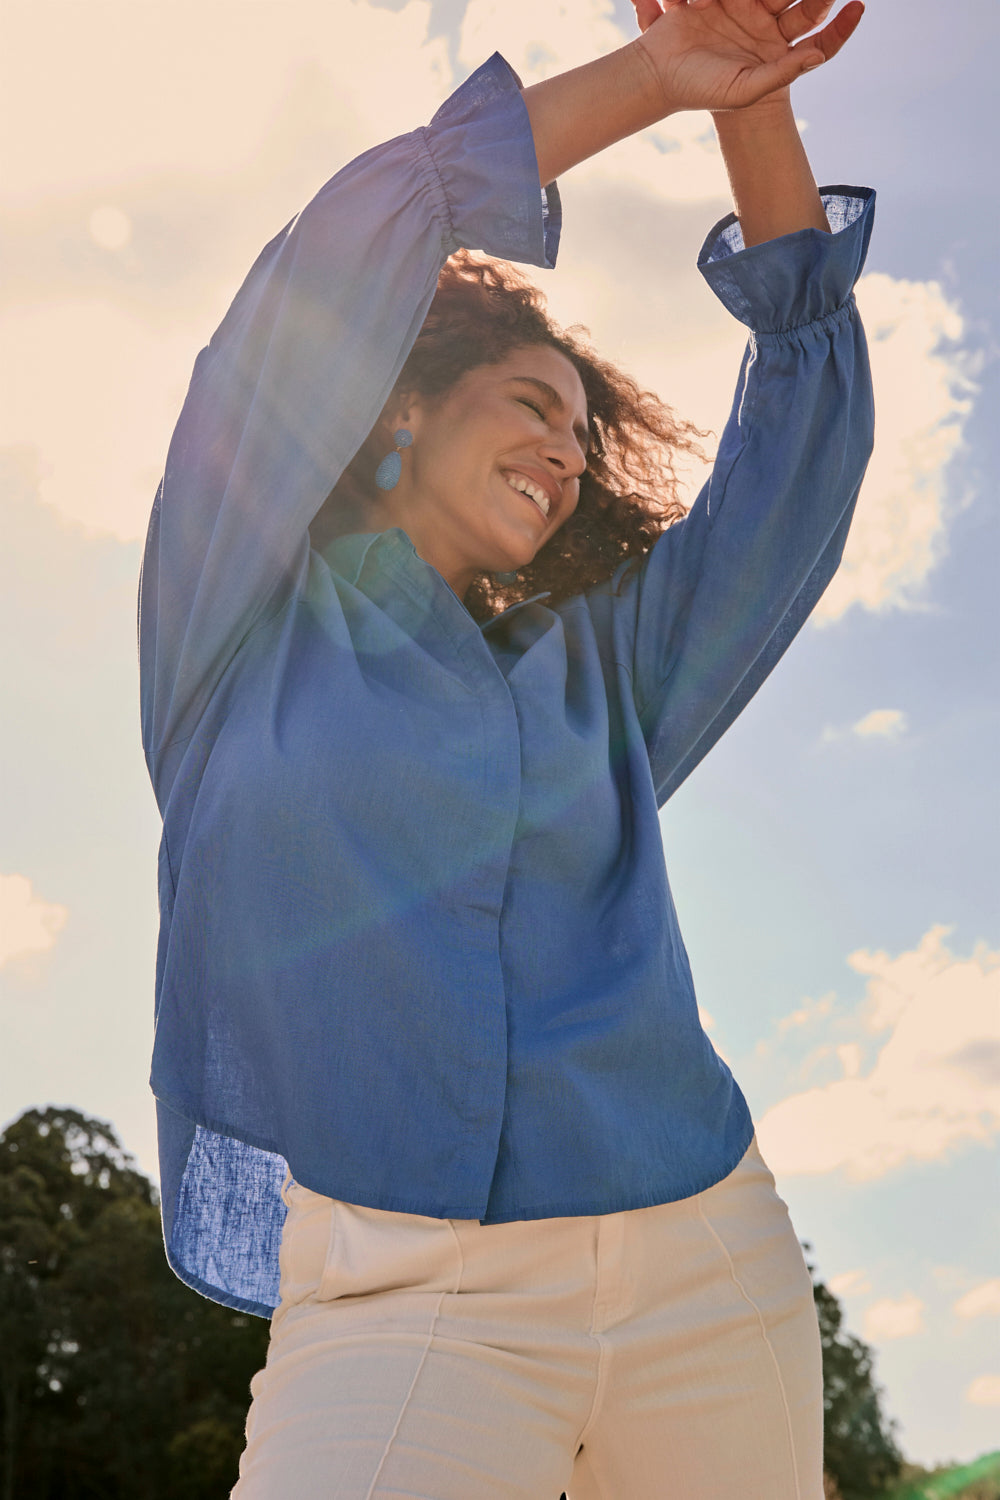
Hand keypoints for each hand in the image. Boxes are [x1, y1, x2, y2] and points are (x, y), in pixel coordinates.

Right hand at [630, 0, 863, 113]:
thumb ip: (781, 73)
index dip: (841, 26)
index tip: (858, 8)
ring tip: (739, 1)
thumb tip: (818, 57)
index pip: (818, 33)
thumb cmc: (703, 90)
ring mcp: (744, 1)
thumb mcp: (745, 89)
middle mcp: (766, 18)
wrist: (658, 76)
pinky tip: (702, 5)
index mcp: (777, 46)